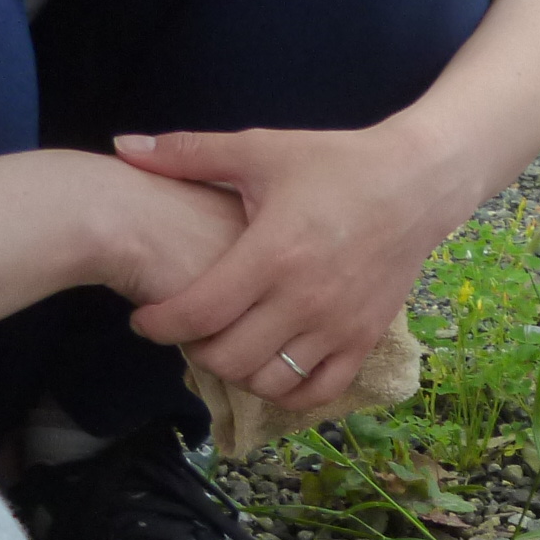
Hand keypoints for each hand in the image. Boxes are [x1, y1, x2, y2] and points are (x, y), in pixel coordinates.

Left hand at [114, 123, 464, 410]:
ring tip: (227, 344)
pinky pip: (316, 391)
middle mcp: (305, 300)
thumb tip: (123, 148)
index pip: (199, 312)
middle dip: (194, 349)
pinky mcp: (364, 341)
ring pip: (269, 382)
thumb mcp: (260, 149)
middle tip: (187, 329)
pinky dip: (285, 390)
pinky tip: (269, 367)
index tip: (144, 318)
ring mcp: (338, 327)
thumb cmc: (335, 163)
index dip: (159, 324)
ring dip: (237, 371)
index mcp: (273, 254)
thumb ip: (188, 154)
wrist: (416, 183)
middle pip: (228, 358)